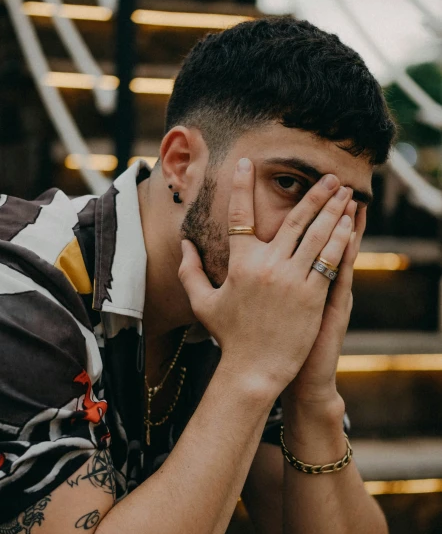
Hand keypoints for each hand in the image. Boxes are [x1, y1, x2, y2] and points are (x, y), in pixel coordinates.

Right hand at [178, 158, 354, 396]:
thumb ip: (190, 271)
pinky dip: (340, 240)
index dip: (241, 187)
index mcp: (240, 264)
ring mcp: (292, 280)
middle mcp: (267, 266)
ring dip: (333, 211)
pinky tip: (349, 225)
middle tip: (329, 177)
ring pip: (316, 235)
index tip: (247, 164)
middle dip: (314, 194)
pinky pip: (329, 260)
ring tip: (345, 194)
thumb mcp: (203, 302)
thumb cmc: (229, 336)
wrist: (254, 369)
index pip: (240, 216)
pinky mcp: (312, 295)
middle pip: (293, 219)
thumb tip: (184, 244)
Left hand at [282, 201, 365, 406]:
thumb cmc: (279, 343)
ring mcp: (323, 295)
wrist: (292, 377)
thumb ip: (266, 281)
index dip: (311, 217)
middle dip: (328, 209)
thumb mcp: (277, 309)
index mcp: (299, 280)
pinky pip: (338, 277)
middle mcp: (314, 283)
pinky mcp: (329, 309)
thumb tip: (249, 257)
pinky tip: (348, 235)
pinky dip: (344, 255)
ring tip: (349, 198)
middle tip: (334, 181)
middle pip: (322, 238)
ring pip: (335, 252)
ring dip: (342, 224)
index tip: (309, 190)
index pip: (307, 242)